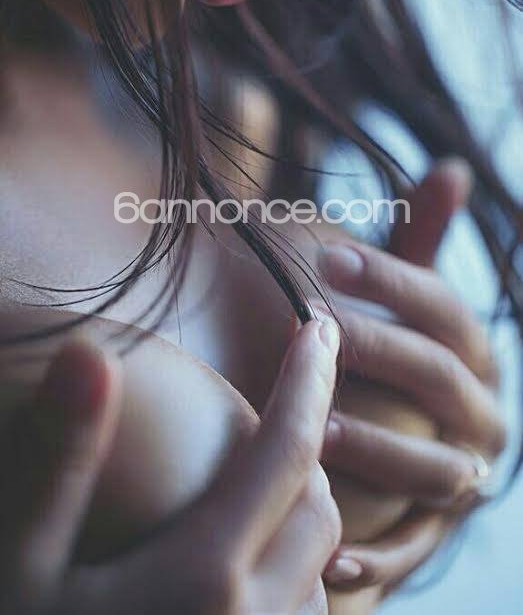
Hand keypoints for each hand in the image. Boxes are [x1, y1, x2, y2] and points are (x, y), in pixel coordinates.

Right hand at [0, 319, 341, 614]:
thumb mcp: (27, 563)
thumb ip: (69, 457)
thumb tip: (91, 352)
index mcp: (206, 572)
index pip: (289, 447)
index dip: (309, 378)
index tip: (321, 326)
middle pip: (319, 503)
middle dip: (305, 448)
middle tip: (269, 411)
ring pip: (322, 564)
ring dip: (299, 513)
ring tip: (254, 484)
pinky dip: (293, 572)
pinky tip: (242, 564)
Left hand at [317, 159, 505, 593]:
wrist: (403, 441)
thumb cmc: (392, 353)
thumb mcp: (407, 299)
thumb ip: (422, 242)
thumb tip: (450, 167)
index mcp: (473, 351)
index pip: (445, 307)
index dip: (392, 280)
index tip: (326, 259)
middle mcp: (481, 413)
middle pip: (441, 379)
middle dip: (382, 352)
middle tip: (314, 333)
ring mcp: (465, 475)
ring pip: (438, 468)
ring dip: (382, 452)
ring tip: (318, 434)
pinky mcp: (435, 532)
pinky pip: (416, 551)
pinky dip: (379, 557)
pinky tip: (326, 556)